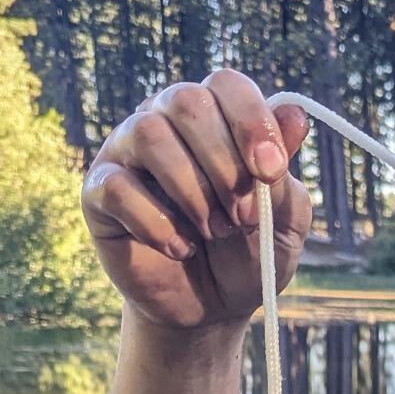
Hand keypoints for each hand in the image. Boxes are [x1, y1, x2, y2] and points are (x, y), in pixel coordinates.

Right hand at [82, 70, 312, 331]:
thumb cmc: (250, 254)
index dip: (251, 122)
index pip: (227, 85)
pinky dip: (156, 224)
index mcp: (217, 116)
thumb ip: (285, 173)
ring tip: (214, 232)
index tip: (270, 173)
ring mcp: (127, 152)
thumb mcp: (283, 221)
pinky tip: (180, 248)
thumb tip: (295, 116)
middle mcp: (167, 121)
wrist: (210, 308)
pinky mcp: (99, 192)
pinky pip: (116, 186)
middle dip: (224, 164)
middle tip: (243, 217)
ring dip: (192, 192)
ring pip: (149, 134)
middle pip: (187, 102)